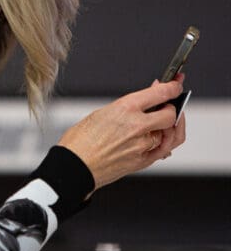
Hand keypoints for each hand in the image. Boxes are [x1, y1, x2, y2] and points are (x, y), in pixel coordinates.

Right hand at [58, 75, 186, 189]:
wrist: (74, 166)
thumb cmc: (80, 141)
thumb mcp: (100, 114)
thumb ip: (126, 109)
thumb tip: (144, 104)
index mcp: (125, 108)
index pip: (160, 93)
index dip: (173, 87)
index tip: (176, 84)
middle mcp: (137, 126)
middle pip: (170, 114)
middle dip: (171, 108)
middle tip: (166, 105)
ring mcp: (142, 145)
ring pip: (169, 134)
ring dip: (167, 127)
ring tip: (162, 123)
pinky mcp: (143, 161)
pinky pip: (164, 150)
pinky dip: (166, 142)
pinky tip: (162, 138)